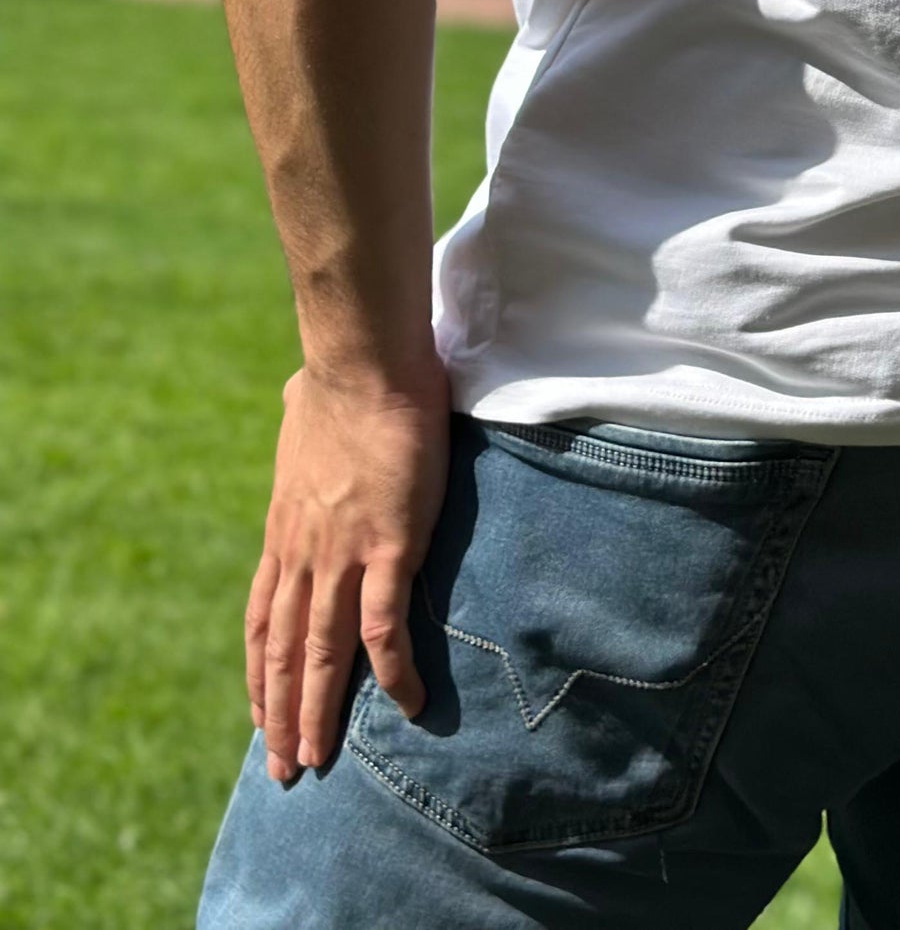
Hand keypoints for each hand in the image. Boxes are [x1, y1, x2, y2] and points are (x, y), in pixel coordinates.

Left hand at [247, 361, 449, 781]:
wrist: (364, 364)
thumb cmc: (338, 377)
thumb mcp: (299, 409)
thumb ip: (299, 421)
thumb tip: (296, 396)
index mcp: (283, 529)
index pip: (261, 619)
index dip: (260, 673)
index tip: (259, 716)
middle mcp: (303, 553)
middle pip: (283, 651)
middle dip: (281, 714)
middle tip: (284, 769)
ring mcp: (343, 554)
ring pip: (322, 652)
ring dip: (318, 711)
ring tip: (317, 760)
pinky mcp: (389, 546)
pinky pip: (385, 626)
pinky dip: (391, 672)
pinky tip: (406, 705)